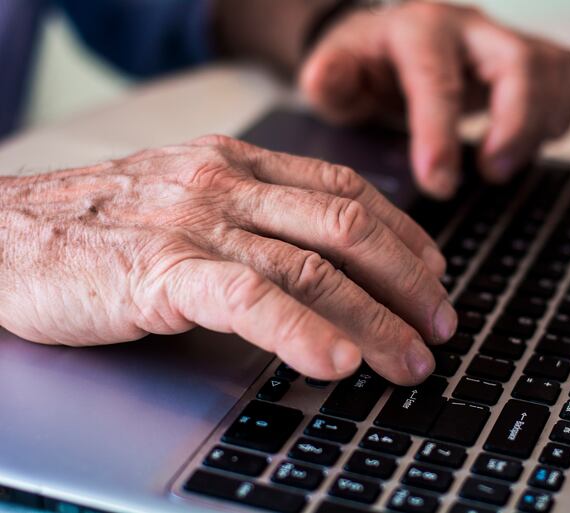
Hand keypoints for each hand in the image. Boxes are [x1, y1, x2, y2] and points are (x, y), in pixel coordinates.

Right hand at [0, 135, 455, 384]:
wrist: (1, 232)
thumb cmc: (98, 224)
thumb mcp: (188, 198)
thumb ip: (253, 215)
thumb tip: (322, 256)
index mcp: (238, 162)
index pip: (346, 189)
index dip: (402, 235)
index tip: (434, 274)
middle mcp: (227, 183)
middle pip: (347, 226)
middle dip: (407, 281)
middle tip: (439, 326)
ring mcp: (196, 223)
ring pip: (313, 267)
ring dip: (374, 320)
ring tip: (408, 360)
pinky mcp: (161, 271)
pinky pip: (251, 299)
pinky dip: (302, 332)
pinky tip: (336, 362)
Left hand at [300, 1, 569, 197]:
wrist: (389, 48)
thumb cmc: (365, 68)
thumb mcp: (335, 75)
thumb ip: (328, 79)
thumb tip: (323, 77)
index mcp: (415, 30)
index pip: (437, 80)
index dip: (441, 134)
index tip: (439, 184)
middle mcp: (467, 27)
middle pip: (517, 63)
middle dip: (514, 125)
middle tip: (491, 174)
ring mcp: (501, 39)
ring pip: (550, 69)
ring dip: (538, 125)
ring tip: (502, 165)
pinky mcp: (526, 55)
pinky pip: (566, 74)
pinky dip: (561, 112)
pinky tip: (530, 142)